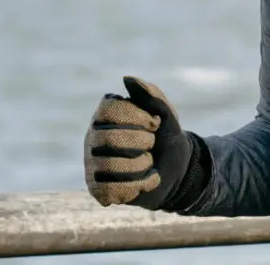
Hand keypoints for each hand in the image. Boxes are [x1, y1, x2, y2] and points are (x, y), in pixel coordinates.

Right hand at [82, 76, 201, 209]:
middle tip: (152, 144)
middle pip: (108, 139)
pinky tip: (145, 182)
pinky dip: (136, 187)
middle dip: (140, 142)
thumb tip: (126, 79)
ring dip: (140, 166)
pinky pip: (110, 190)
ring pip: (109, 166)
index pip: (109, 109)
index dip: (135, 116)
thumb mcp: (166, 114)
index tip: (155, 124)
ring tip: (149, 163)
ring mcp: (92, 163)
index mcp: (105, 114)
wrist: (176, 171)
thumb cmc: (166, 137)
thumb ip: (150, 94)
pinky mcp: (98, 188)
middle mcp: (93, 136)